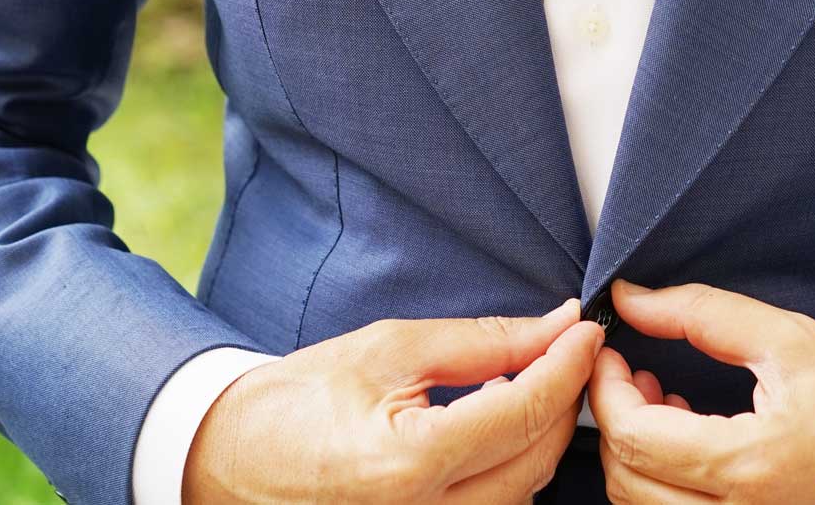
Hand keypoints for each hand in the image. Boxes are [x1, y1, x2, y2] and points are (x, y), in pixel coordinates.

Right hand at [186, 299, 603, 503]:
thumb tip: (553, 326)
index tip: (585, 327)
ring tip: (531, 381)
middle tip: (567, 348)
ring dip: (540, 435)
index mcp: (410, 465)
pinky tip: (500, 427)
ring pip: (524, 492)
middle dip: (563, 399)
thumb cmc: (298, 401)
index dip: (567, 363)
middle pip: (538, 459)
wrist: (229, 460)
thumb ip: (482, 342)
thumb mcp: (389, 349)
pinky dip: (511, 467)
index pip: (524, 411)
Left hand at [589, 280, 814, 504]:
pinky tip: (690, 442)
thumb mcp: (792, 341)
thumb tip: (631, 299)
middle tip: (633, 373)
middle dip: (614, 420)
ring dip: (637, 454)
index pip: (634, 436)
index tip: (611, 353)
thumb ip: (702, 314)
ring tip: (665, 402)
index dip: (605, 388)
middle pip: (627, 481)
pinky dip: (665, 484)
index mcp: (751, 465)